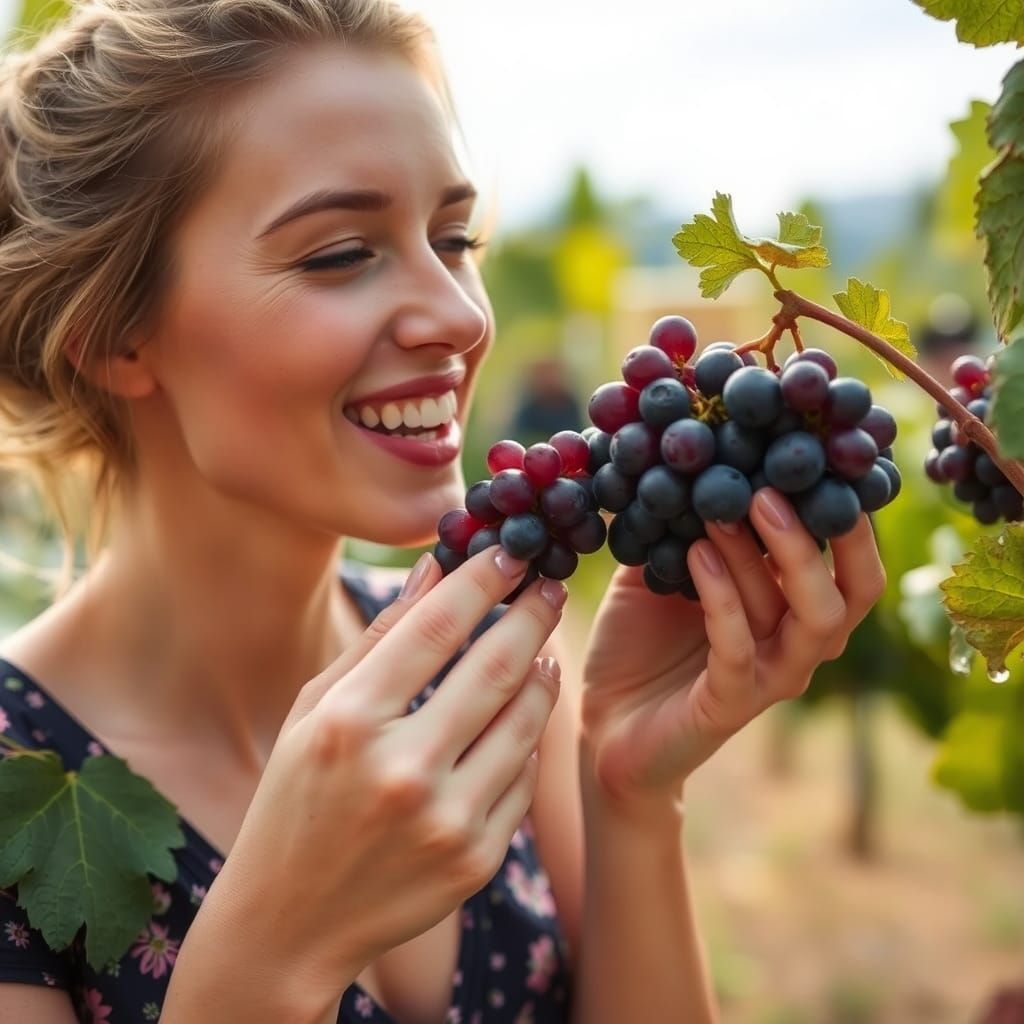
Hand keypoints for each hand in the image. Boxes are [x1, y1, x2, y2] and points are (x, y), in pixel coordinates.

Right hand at [198, 547, 565, 1014]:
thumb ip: (379, 636)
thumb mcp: (316, 708)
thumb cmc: (295, 797)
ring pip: (526, 720)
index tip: (511, 550)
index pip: (439, 626)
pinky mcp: (477, 859)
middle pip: (497, 665)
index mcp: (351, 721)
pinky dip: (529, 736)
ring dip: (543, 670)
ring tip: (544, 644)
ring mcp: (447, 820)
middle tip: (551, 585)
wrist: (291, 922)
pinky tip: (524, 712)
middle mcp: (403, 769)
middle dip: (533, 612)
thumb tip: (435, 566)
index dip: (484, 578)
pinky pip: (525, 777)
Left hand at [580, 487, 885, 809]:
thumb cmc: (640, 641)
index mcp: (793, 610)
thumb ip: (684, 524)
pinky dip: (721, 597)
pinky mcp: (730, 705)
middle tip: (771, 487)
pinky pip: (738, 648)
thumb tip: (686, 455)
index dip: (849, 517)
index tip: (814, 461)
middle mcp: (797, 645)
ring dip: (763, 556)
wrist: (607, 721)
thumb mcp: (662, 570)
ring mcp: (769, 678)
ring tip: (726, 509)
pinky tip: (695, 554)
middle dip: (819, 536)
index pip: (851, 565)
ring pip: (801, 616)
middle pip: (848, 593)